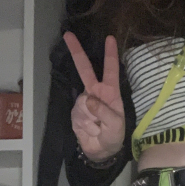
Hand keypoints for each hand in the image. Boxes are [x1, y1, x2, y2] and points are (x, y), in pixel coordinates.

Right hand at [64, 32, 124, 159]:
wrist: (102, 151)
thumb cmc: (115, 135)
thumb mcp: (116, 125)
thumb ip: (105, 112)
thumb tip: (88, 99)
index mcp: (110, 92)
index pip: (111, 71)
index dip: (110, 55)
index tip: (110, 38)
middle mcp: (96, 92)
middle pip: (85, 69)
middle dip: (77, 52)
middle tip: (67, 35)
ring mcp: (84, 101)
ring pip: (83, 103)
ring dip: (91, 118)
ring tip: (98, 127)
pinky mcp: (75, 112)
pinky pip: (78, 114)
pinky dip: (85, 124)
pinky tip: (90, 130)